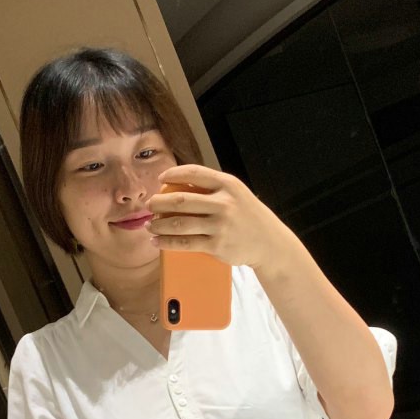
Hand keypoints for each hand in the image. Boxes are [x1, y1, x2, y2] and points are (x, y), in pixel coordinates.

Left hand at [147, 165, 292, 271]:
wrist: (269, 243)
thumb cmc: (249, 217)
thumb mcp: (237, 194)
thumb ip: (214, 188)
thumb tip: (179, 186)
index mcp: (228, 185)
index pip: (194, 173)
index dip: (173, 174)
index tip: (160, 179)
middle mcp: (224, 203)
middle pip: (180, 200)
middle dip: (159, 202)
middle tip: (149, 205)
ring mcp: (220, 225)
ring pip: (179, 224)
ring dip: (159, 224)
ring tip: (150, 224)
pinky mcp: (217, 245)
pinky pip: (185, 243)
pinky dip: (166, 242)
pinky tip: (157, 241)